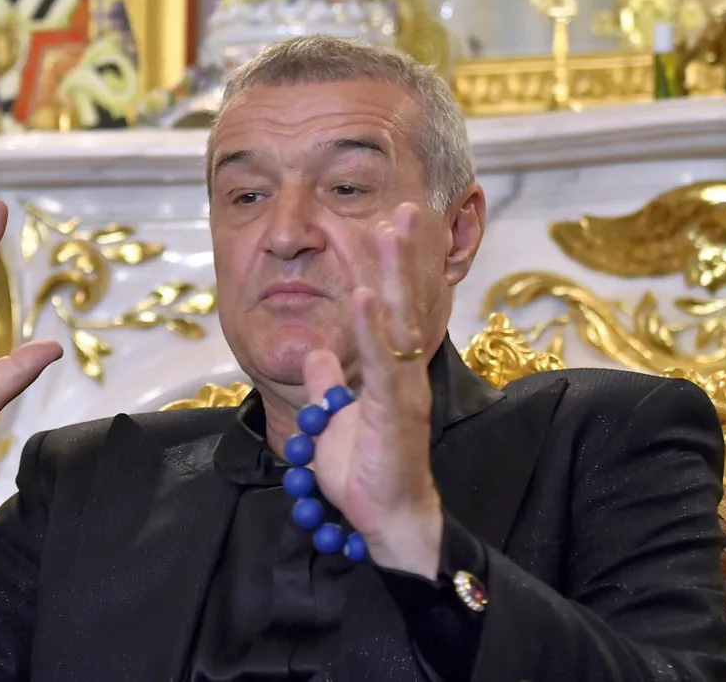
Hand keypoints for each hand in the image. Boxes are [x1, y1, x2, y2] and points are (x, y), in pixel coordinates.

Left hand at [305, 203, 442, 577]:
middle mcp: (404, 371)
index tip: (394, 221)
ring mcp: (404, 390)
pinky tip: (360, 296)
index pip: (396, 306)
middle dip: (405, 254)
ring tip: (390, 230)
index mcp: (392, 368)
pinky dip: (370, 329)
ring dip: (393, 274)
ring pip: (401, 322)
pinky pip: (382, 365)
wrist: (388, 520)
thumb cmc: (367, 471)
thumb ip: (330, 381)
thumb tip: (318, 351)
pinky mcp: (396, 413)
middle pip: (407, 302)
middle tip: (408, 206)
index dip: (395, 266)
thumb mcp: (336, 417)